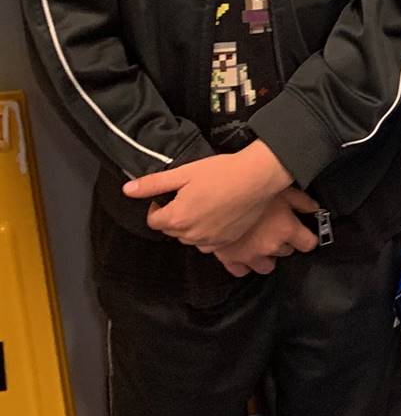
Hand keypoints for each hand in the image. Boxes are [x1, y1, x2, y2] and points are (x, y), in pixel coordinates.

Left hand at [124, 141, 292, 248]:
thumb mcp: (184, 173)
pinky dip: (208, 231)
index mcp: (176, 218)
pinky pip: (208, 242)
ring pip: (189, 237)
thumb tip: (128, 189)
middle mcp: (191, 235)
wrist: (258, 177)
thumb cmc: (222, 172)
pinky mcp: (226, 241)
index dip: (159, 206)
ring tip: (206, 203)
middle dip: (175, 215)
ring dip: (191, 225)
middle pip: (171, 230)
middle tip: (191, 195)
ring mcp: (210, 240)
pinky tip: (219, 213)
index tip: (173, 194)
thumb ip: (153, 184)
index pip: (153, 220)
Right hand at [210, 189, 322, 275]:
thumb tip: (315, 210)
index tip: (305, 235)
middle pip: (286, 252)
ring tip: (261, 243)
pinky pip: (241, 271)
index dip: (308, 238)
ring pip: (266, 266)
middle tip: (276, 230)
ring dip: (267, 256)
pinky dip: (245, 264)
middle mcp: (271, 246)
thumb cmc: (255, 188)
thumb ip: (304, 202)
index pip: (308, 244)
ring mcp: (249, 255)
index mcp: (287, 229)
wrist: (219, 193)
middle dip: (284, 243)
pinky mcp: (229, 259)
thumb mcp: (285, 189)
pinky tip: (245, 252)